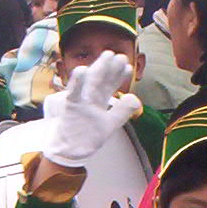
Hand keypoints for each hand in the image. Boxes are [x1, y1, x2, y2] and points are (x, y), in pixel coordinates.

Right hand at [40, 52, 141, 168]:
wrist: (70, 151)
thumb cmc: (87, 137)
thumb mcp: (110, 124)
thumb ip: (122, 111)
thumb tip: (135, 98)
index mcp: (99, 102)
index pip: (111, 86)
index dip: (119, 76)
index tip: (128, 66)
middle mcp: (90, 99)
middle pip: (102, 80)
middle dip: (110, 68)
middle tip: (119, 56)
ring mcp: (80, 102)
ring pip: (90, 83)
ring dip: (98, 69)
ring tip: (107, 56)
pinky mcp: (71, 107)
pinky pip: (74, 93)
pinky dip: (77, 82)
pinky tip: (82, 70)